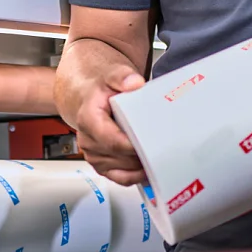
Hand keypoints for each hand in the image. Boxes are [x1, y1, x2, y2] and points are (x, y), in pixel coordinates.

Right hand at [54, 51, 147, 186]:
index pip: (112, 140)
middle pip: (119, 157)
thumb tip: (134, 82)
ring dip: (139, 166)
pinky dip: (134, 176)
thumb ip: (122, 77)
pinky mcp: (101, 163)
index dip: (132, 145)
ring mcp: (93, 154)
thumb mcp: (111, 74)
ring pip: (121, 170)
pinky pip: (119, 177)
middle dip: (141, 155)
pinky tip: (148, 169)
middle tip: (163, 150)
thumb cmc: (100, 88)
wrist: (88, 95)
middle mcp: (88, 140)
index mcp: (89, 119)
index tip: (152, 143)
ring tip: (158, 157)